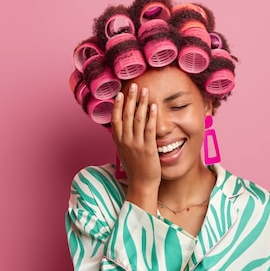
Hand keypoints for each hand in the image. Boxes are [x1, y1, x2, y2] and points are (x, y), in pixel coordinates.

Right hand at [111, 83, 159, 211]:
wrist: (141, 185)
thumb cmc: (135, 169)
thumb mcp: (124, 153)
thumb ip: (123, 140)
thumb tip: (122, 128)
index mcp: (119, 142)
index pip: (116, 119)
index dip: (117, 106)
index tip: (120, 94)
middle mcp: (125, 141)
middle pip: (126, 115)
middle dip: (130, 99)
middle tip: (134, 85)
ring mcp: (136, 144)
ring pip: (137, 119)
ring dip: (141, 103)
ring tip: (145, 91)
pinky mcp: (148, 148)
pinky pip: (149, 129)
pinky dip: (151, 117)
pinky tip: (154, 107)